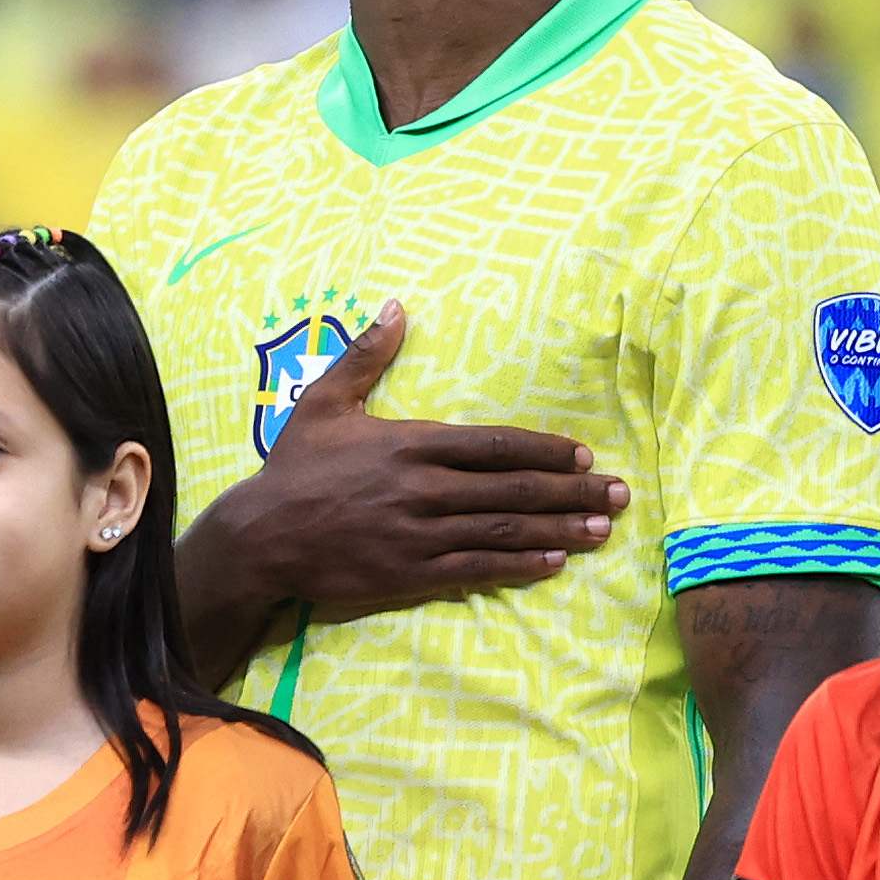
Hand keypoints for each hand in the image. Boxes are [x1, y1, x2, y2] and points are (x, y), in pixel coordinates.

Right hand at [212, 303, 625, 620]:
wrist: (261, 536)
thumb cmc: (294, 468)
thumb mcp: (324, 401)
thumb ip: (365, 356)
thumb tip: (395, 307)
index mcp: (410, 443)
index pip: (493, 445)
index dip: (543, 450)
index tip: (582, 454)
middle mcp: (423, 488)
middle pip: (511, 489)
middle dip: (571, 490)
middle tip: (617, 492)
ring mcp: (419, 533)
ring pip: (502, 529)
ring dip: (558, 528)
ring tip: (601, 529)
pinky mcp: (410, 572)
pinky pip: (475, 568)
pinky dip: (518, 564)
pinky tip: (553, 561)